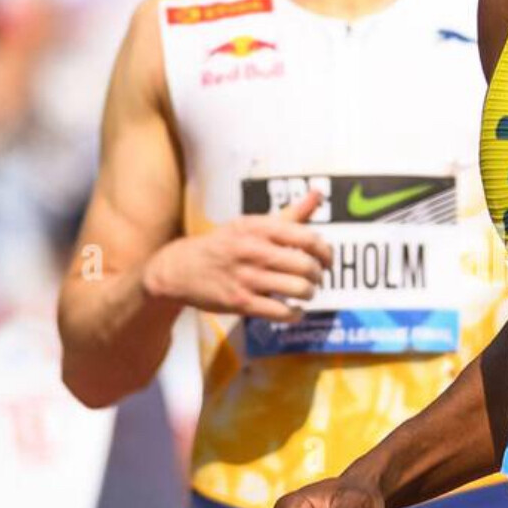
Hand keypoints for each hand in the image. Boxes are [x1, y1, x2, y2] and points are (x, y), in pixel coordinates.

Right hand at [143, 189, 330, 320]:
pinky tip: (293, 310)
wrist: (180, 269)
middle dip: (318, 275)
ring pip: (299, 289)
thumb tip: (318, 194)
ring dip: (309, 294)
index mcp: (259, 228)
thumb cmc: (223, 245)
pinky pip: (281, 312)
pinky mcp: (240, 302)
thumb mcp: (251, 224)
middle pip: (306, 266)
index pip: (307, 238)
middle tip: (315, 278)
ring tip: (305, 292)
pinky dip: (295, 314)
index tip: (327, 260)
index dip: (325, 252)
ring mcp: (247, 278)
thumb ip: (289, 214)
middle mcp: (254, 250)